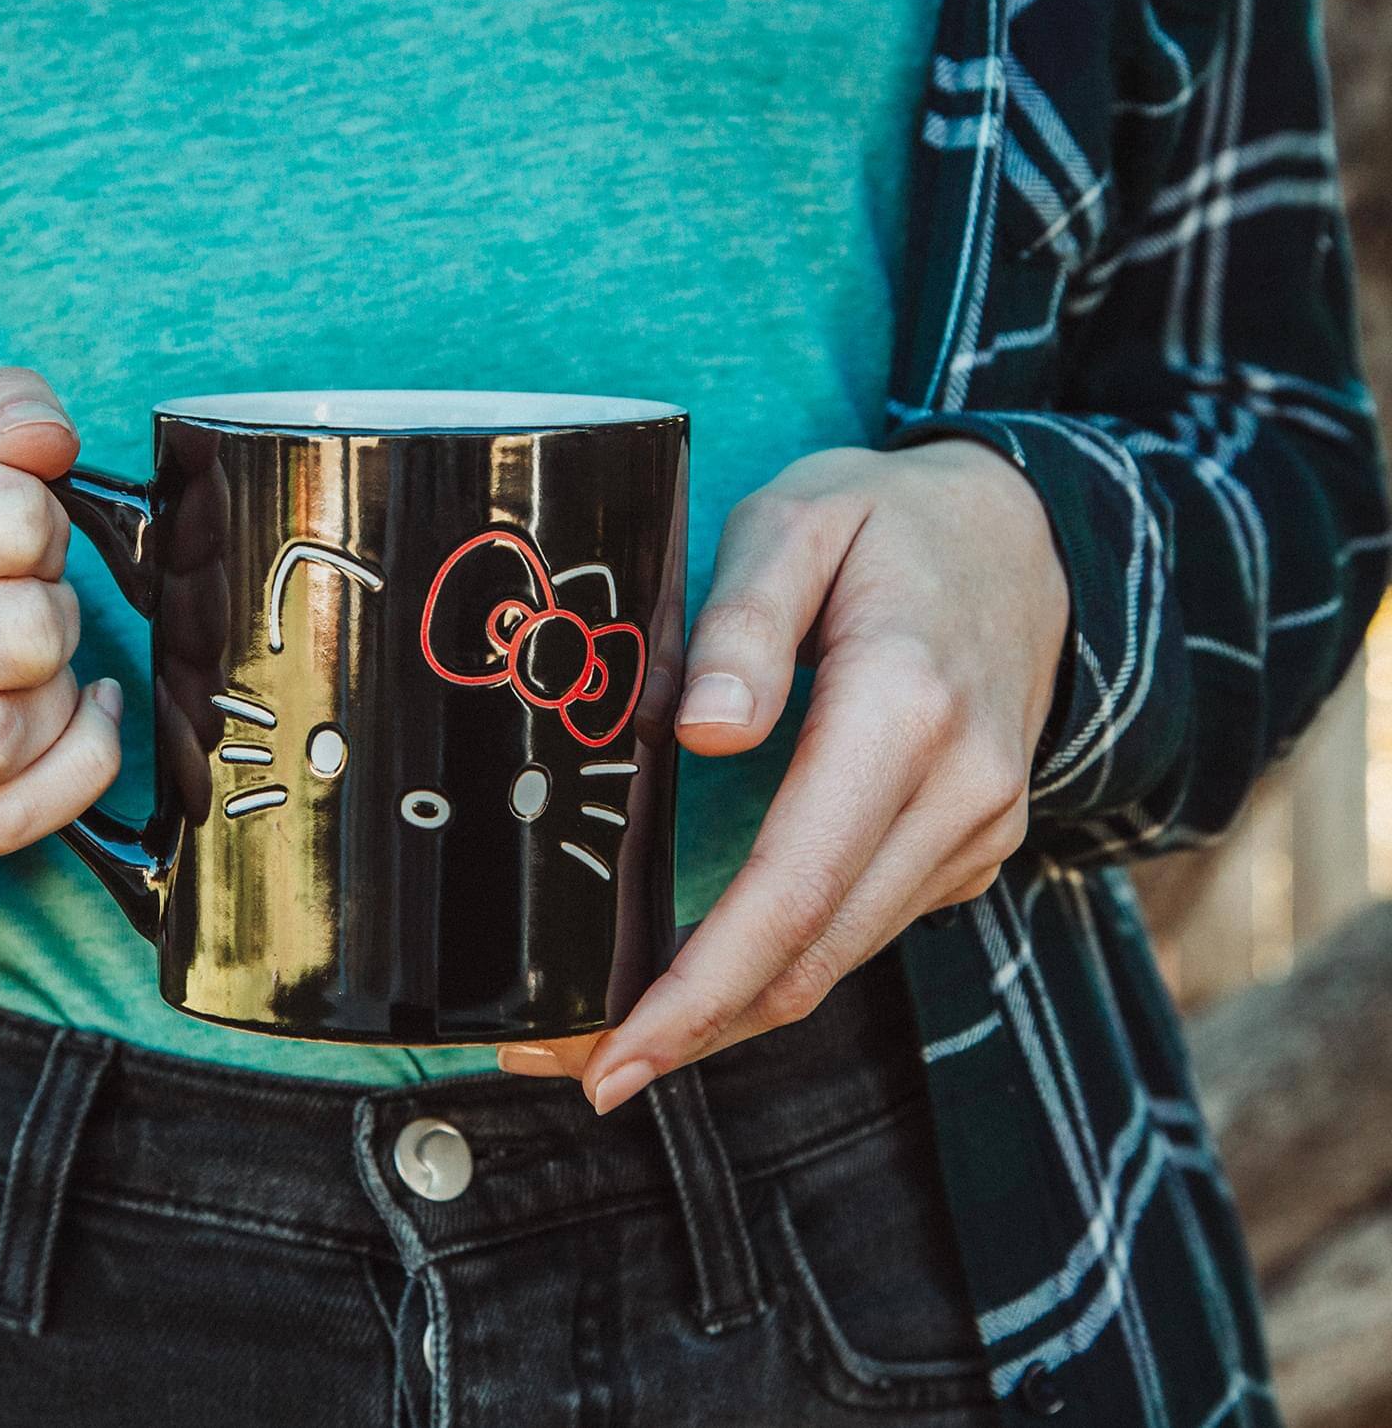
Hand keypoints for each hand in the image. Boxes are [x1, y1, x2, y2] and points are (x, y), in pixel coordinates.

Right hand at [0, 368, 123, 871]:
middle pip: (18, 635)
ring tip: (33, 672)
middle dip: (57, 615)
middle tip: (32, 610)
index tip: (19, 540)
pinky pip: (8, 819)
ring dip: (56, 699)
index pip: (7, 518)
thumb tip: (48, 436)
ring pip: (3, 737)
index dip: (43, 526)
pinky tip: (75, 721)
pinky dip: (76, 765)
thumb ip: (0, 416)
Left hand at [496, 441, 1069, 1111]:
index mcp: (907, 708)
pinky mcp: (963, 852)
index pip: (794, 885)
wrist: (1022, 541)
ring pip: (834, 963)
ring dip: (723, 1018)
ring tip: (605, 1039)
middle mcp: (959, 792)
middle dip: (686, 1030)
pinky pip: (856, 933)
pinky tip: (693, 978)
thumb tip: (699, 730)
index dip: (699, 987)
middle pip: (810, 956)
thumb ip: (745, 618)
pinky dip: (772, 970)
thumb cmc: (886, 521)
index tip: (614, 1052)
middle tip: (563, 1064)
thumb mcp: (799, 520)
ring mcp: (973, 833)